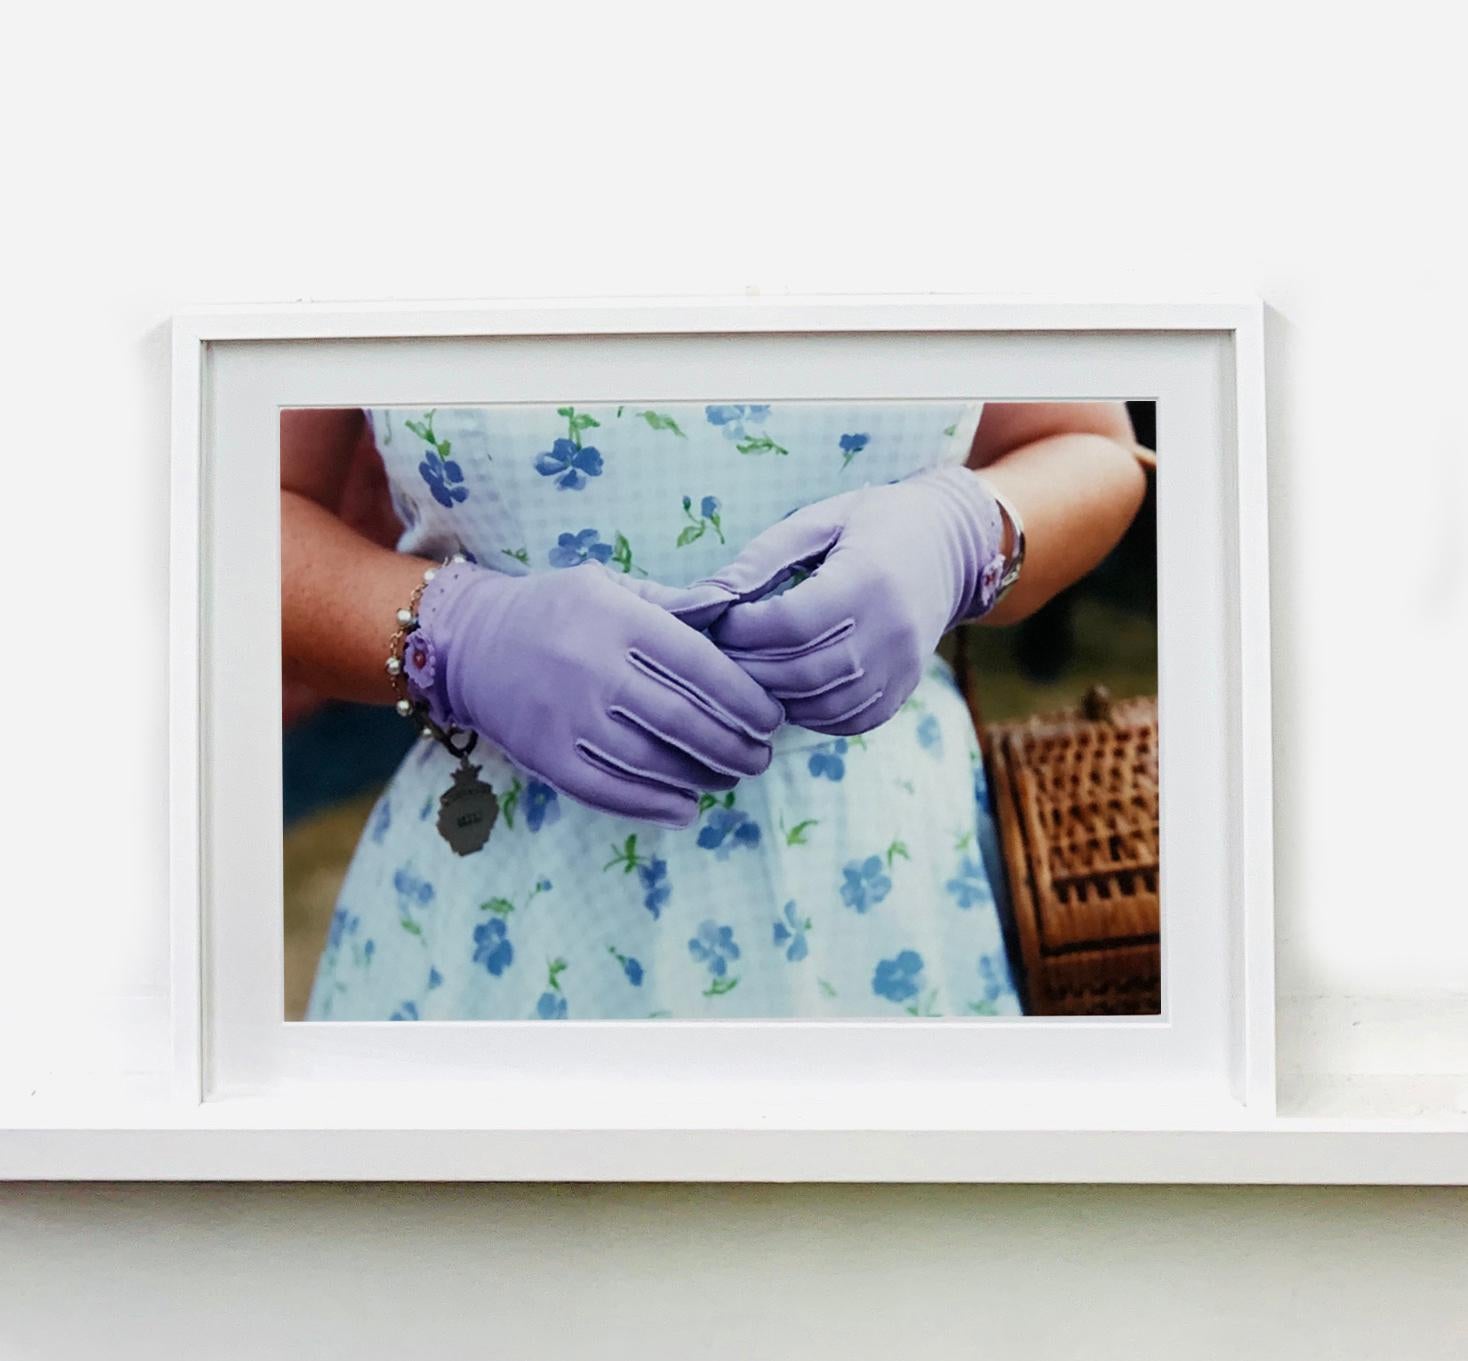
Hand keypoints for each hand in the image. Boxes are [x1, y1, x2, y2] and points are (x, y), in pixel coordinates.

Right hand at [406, 561, 783, 826]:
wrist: (469, 640)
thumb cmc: (557, 610)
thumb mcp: (611, 586)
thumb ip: (673, 606)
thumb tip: (740, 621)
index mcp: (620, 620)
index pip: (702, 666)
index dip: (746, 699)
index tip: (772, 718)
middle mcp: (595, 668)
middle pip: (685, 720)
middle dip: (736, 746)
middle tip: (761, 757)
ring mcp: (567, 716)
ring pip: (653, 761)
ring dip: (703, 777)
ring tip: (731, 777)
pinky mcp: (545, 755)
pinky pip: (608, 791)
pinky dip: (654, 805)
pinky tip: (685, 807)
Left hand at [682, 467, 1006, 734]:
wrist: (949, 547)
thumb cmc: (871, 524)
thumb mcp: (816, 522)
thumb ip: (760, 562)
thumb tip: (700, 602)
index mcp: (868, 579)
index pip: (791, 624)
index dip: (744, 630)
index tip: (719, 620)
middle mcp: (891, 632)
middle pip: (801, 671)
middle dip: (748, 668)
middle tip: (717, 654)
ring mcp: (900, 670)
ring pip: (819, 705)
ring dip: (772, 695)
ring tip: (746, 671)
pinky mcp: (900, 694)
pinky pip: (843, 721)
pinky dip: (805, 712)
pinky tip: (785, 688)